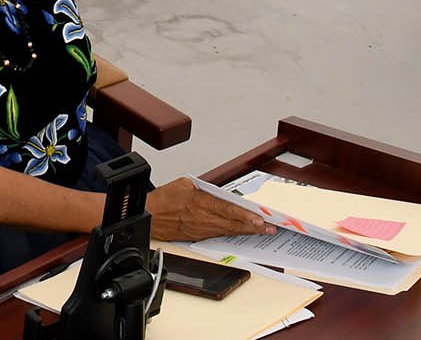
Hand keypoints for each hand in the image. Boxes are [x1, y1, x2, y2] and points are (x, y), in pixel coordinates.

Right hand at [145, 178, 274, 242]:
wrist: (150, 216)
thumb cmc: (164, 200)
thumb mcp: (185, 183)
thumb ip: (205, 188)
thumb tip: (219, 192)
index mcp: (199, 202)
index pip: (227, 210)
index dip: (245, 216)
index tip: (259, 219)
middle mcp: (203, 218)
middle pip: (233, 224)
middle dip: (253, 227)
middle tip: (270, 228)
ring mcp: (202, 230)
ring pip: (229, 231)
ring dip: (246, 232)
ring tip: (262, 231)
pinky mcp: (199, 237)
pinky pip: (220, 235)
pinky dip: (234, 234)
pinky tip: (243, 233)